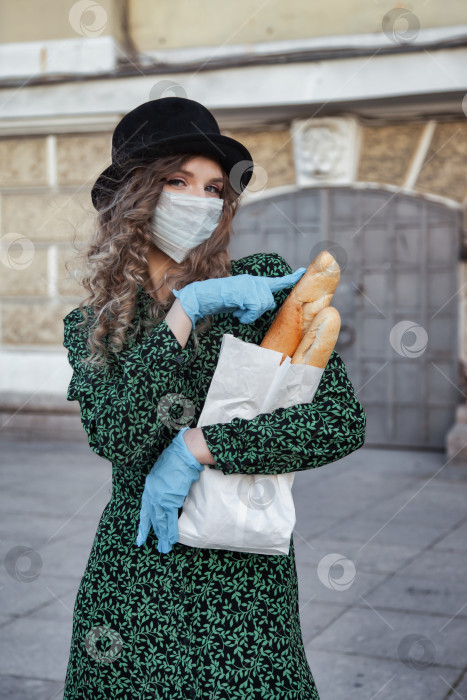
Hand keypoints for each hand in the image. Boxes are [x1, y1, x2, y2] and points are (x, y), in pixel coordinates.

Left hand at [136, 427, 203, 552]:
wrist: (184, 454)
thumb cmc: (178, 459)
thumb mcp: (166, 472)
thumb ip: (165, 484)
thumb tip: (170, 491)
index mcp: (149, 485)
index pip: (144, 507)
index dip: (143, 520)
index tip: (141, 531)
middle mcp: (151, 492)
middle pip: (150, 516)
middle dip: (149, 531)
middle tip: (143, 543)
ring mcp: (159, 497)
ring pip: (160, 520)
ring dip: (162, 535)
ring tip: (163, 547)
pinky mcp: (169, 500)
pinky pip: (169, 519)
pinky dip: (170, 530)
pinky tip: (171, 539)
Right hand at [172, 268, 305, 327]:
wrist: (201, 297)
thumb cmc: (219, 302)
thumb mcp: (240, 301)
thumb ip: (254, 301)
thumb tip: (267, 305)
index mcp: (253, 282)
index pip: (276, 281)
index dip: (291, 278)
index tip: (303, 271)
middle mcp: (253, 280)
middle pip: (269, 301)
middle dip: (258, 311)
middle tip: (242, 312)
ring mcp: (249, 284)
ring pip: (263, 305)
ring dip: (250, 314)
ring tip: (237, 311)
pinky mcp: (244, 290)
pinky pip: (255, 307)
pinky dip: (246, 315)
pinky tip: (236, 312)